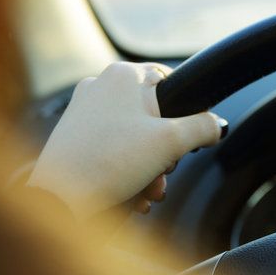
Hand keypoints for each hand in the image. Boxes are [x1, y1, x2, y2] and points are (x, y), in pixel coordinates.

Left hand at [28, 61, 225, 218]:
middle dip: (165, 151)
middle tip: (165, 173)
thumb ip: (203, 128)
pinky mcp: (72, 134)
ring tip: (148, 192)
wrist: (58, 200)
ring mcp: (83, 109)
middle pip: (152, 114)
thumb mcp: (171, 143)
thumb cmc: (111, 162)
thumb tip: (217, 125)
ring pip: (133, 135)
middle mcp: (100, 85)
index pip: (171, 81)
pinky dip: (126, 169)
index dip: (186, 111)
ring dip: (148, 166)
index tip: (189, 138)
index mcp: (124, 74)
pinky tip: (131, 195)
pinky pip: (112, 147)